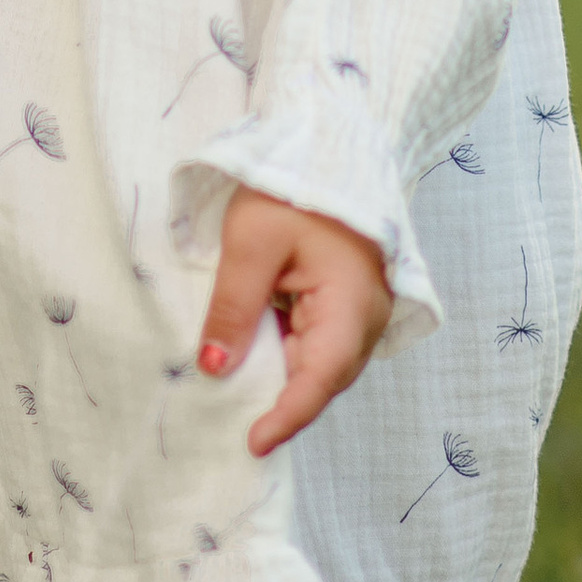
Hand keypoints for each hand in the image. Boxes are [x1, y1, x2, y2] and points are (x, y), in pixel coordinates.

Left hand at [198, 188, 393, 456]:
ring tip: (237, 388)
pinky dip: (288, 350)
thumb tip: (214, 369)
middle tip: (233, 424)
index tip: (251, 443)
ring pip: (320, 361)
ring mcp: (361, 308)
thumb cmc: (294, 183)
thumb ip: (233, 308)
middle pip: (323, 378)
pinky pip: (318, 338)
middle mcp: (367, 317)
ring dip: (282, 375)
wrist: (329, 137)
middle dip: (282, 402)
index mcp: (352, 306)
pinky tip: (254, 349)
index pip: (319, 380)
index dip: (286, 417)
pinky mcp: (347, 297)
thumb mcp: (251, 242)